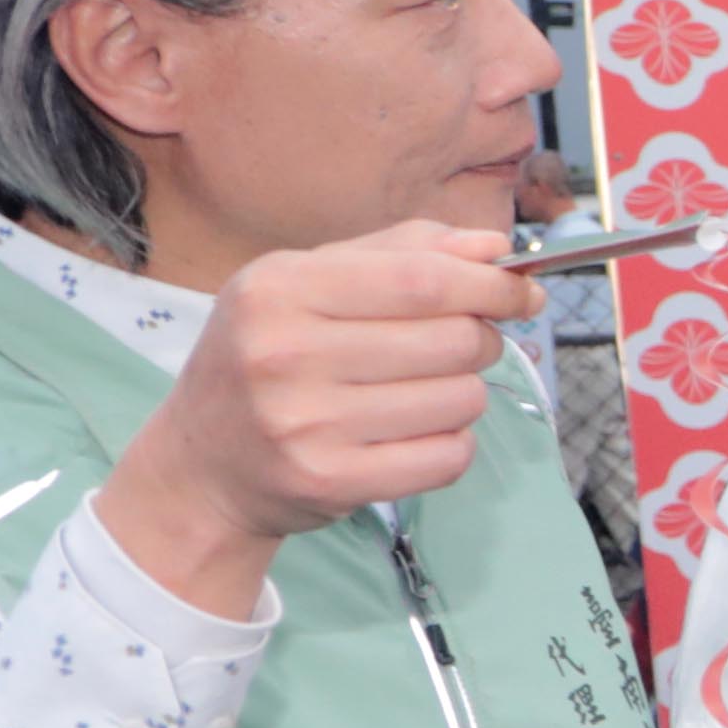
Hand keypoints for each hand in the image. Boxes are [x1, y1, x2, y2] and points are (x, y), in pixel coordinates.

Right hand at [94, 221, 534, 615]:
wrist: (202, 464)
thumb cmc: (266, 359)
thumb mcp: (306, 284)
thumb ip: (401, 252)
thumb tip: (493, 247)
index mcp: (279, 289)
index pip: (423, 280)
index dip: (492, 286)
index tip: (525, 292)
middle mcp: (284, 353)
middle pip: (453, 340)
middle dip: (483, 340)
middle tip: (465, 345)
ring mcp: (305, 423)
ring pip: (461, 400)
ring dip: (464, 395)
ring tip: (419, 393)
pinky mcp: (330, 481)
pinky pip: (448, 457)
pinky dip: (450, 444)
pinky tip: (410, 435)